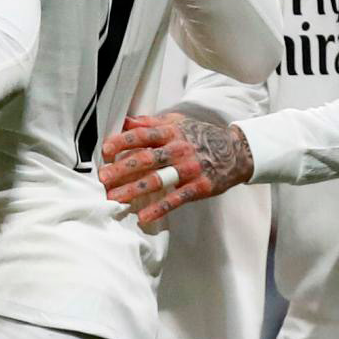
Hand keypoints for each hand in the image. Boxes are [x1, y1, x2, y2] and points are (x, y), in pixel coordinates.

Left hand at [99, 115, 253, 226]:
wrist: (236, 151)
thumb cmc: (200, 136)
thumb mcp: (177, 122)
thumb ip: (150, 122)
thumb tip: (124, 121)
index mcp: (171, 132)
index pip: (142, 135)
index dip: (123, 142)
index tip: (105, 150)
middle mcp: (179, 149)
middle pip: (146, 159)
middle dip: (122, 169)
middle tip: (102, 178)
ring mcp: (189, 169)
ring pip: (158, 180)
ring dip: (133, 190)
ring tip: (114, 198)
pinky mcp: (199, 187)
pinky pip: (176, 199)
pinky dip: (159, 209)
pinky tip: (142, 216)